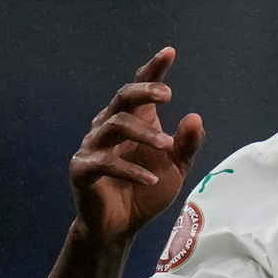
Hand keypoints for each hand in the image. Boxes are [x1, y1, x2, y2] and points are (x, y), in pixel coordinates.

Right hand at [69, 47, 204, 243]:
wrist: (121, 225)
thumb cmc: (147, 189)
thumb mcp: (176, 167)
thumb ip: (186, 144)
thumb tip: (195, 117)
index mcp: (134, 121)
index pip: (140, 90)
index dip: (153, 70)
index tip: (169, 52)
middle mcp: (110, 127)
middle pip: (122, 97)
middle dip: (144, 91)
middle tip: (168, 95)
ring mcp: (93, 146)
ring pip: (115, 125)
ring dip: (144, 134)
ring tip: (167, 145)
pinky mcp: (82, 169)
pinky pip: (104, 162)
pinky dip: (130, 169)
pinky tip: (150, 178)